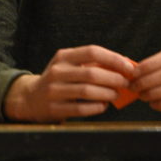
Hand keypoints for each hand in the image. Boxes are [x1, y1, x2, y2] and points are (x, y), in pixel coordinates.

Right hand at [4, 45, 135, 122]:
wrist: (31, 98)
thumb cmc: (59, 81)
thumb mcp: (70, 66)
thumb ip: (93, 65)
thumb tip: (125, 67)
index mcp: (63, 57)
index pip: (92, 51)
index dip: (114, 59)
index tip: (129, 67)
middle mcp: (57, 71)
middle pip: (92, 73)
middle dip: (114, 79)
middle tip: (126, 84)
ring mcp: (53, 90)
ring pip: (87, 91)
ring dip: (107, 94)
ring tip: (116, 95)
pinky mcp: (53, 108)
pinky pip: (80, 109)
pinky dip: (96, 107)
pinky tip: (103, 106)